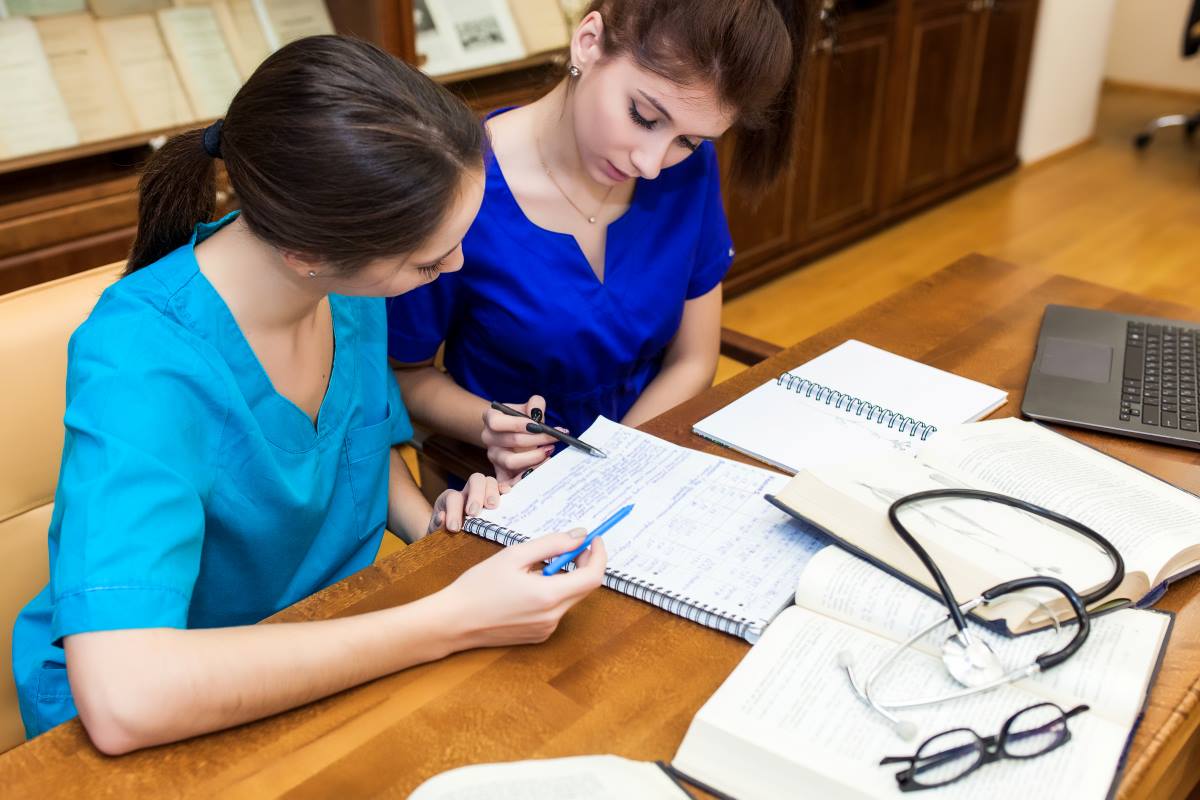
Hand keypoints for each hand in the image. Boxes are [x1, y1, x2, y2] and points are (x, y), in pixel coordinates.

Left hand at [428, 472, 503, 534]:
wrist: (450, 539)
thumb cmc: (444, 536)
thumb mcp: (436, 533)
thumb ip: (436, 526)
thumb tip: (442, 517)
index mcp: (450, 499)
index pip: (453, 497)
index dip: (454, 511)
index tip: (454, 528)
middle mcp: (467, 493)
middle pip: (475, 480)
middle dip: (476, 495)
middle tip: (474, 513)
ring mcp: (483, 495)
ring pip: (489, 481)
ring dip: (492, 492)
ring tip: (492, 507)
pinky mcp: (494, 500)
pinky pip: (502, 489)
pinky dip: (504, 489)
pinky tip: (508, 494)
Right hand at [440, 530, 607, 647]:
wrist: (454, 622)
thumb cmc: (478, 586)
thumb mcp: (514, 555)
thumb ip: (551, 544)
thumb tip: (579, 536)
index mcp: (548, 596)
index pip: (593, 577)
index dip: (598, 555)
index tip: (594, 539)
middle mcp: (552, 617)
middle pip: (585, 588)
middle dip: (583, 564)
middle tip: (570, 546)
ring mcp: (546, 630)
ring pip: (570, 598)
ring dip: (565, 578)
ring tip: (537, 566)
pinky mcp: (538, 636)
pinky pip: (556, 610)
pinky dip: (552, 593)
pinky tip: (528, 586)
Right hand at [481, 395, 559, 484]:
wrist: (513, 434)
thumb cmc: (522, 420)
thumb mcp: (527, 408)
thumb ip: (535, 405)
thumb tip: (538, 411)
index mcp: (491, 418)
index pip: (497, 422)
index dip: (518, 424)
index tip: (538, 426)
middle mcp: (488, 437)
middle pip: (511, 441)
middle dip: (537, 439)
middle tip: (554, 438)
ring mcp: (493, 456)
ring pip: (511, 461)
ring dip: (534, 457)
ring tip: (548, 451)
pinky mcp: (499, 472)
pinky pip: (508, 481)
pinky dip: (523, 478)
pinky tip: (539, 470)